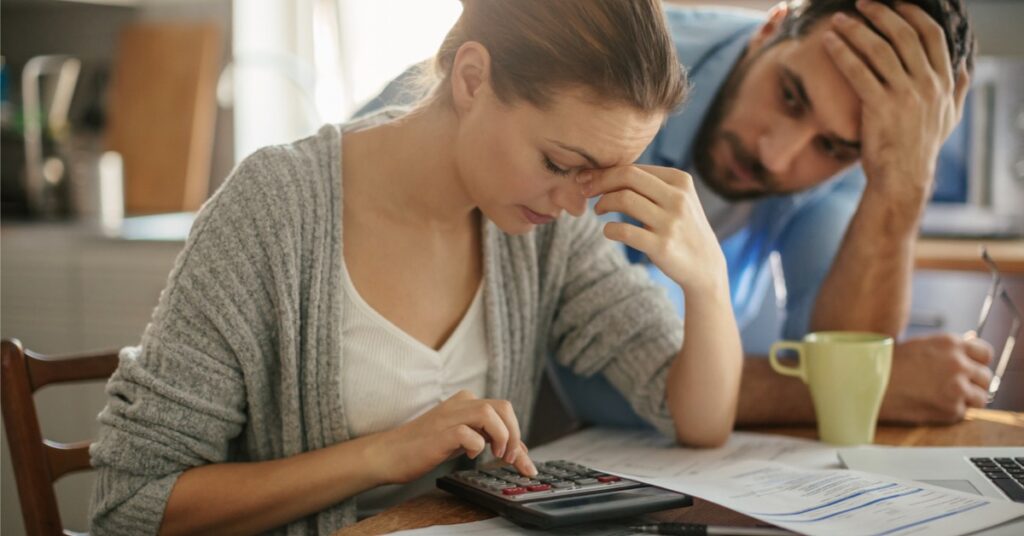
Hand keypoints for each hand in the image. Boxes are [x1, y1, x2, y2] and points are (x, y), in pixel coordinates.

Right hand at [371, 390, 535, 483]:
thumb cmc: (424, 447)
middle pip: (503, 406)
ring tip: (497, 455)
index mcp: (466, 402)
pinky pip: (467, 432)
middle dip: (515, 434)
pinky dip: (476, 444)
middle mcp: (460, 404)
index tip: (524, 462)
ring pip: (489, 413)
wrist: (389, 454)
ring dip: (501, 437)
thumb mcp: (462, 440)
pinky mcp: (439, 433)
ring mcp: (449, 416)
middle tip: (509, 457)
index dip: (519, 435)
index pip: (504, 410)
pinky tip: (472, 454)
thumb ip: (487, 439)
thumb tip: (519, 452)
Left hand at [579, 165, 726, 295]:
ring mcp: (671, 222)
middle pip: (627, 177)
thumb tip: (604, 171)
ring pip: (624, 199)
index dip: (605, 172)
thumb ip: (649, 184)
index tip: (587, 179)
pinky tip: (608, 231)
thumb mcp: (676, 199)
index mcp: (680, 180)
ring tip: (598, 210)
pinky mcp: (662, 246)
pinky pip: (624, 231)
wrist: (705, 265)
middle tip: (585, 190)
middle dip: (600, 181)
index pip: (634, 167)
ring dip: (603, 203)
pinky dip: (609, 229)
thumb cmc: (681, 227)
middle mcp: (678, 198)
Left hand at [824, 0, 969, 204]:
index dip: (913, 14)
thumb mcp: (949, 118)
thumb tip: (965, 69)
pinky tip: (829, 42)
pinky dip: (842, 53)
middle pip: (903, 35)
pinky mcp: (880, 107)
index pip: (932, 35)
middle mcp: (927, 84)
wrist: (903, 177)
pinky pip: (858, 71)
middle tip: (860, 4)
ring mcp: (904, 95)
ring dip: (856, 30)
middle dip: (881, 14)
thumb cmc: (921, 148)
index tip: (896, 3)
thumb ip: (957, 91)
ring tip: (837, 20)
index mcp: (944, 82)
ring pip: (879, 49)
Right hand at [880, 332, 992, 423]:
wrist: (868, 384)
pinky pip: (962, 413)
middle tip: (956, 388)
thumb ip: (946, 350)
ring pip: (980, 397)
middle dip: (973, 383)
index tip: (971, 369)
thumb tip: (966, 353)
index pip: (985, 353)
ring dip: (967, 400)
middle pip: (985, 376)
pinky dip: (950, 412)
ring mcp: (957, 387)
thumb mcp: (920, 346)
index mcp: (950, 343)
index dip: (978, 363)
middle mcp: (958, 363)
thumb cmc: (887, 365)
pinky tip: (930, 406)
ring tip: (944, 399)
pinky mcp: (951, 409)